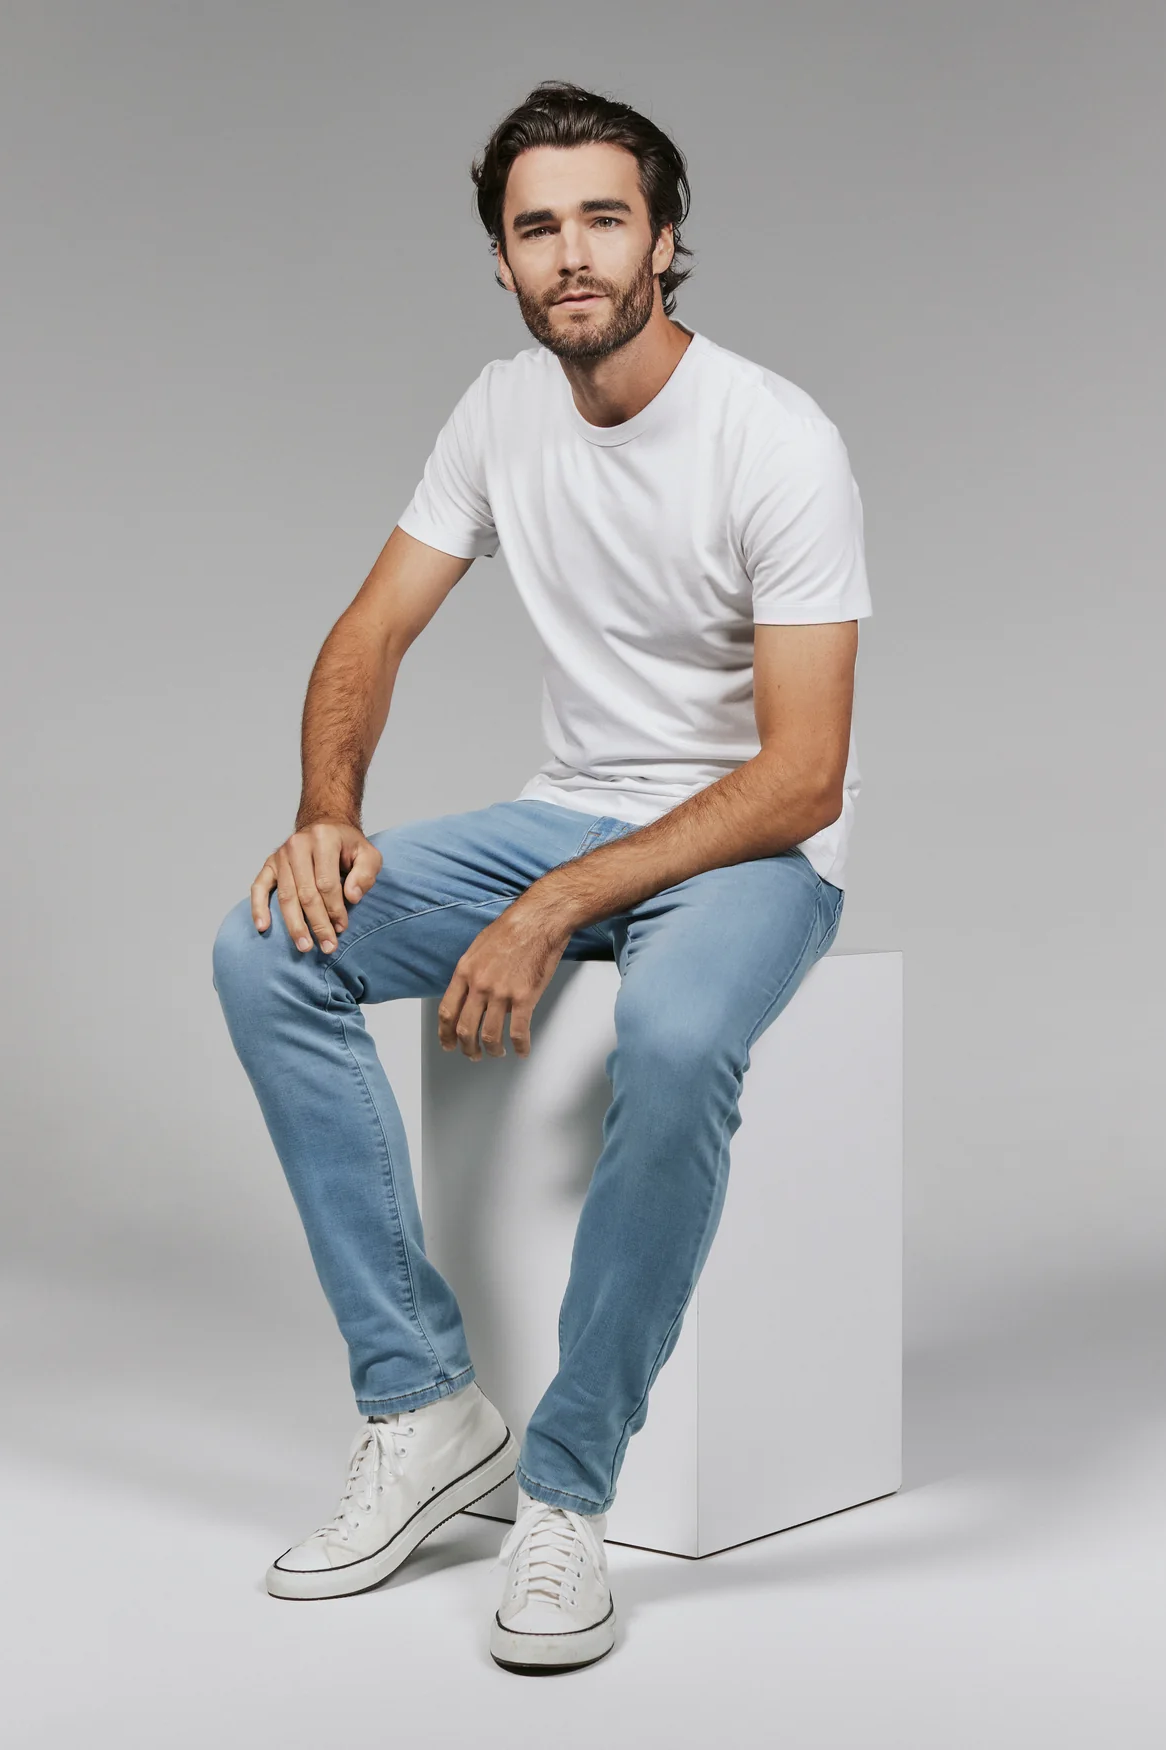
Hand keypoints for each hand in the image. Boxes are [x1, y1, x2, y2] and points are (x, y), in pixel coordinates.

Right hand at [252, 820, 382, 953]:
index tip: (342, 928)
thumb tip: (352, 897)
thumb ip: (366, 874)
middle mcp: (298, 844)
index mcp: (323, 839)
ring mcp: (281, 854)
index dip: (335, 909)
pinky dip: (258, 908)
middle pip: (306, 893)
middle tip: (327, 946)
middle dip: (317, 923)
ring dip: (295, 925)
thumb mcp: (368, 854)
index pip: (327, 883)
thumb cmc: (347, 846)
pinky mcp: (269, 863)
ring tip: (304, 946)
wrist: (325, 826)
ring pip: (286, 896)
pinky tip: (263, 927)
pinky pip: (259, 887)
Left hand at [437, 897, 568, 1059]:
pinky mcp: (524, 997)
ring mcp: (501, 993)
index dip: (445, 1033)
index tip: (448, 1043)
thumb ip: (470, 973)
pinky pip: (518, 1031)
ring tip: (496, 1053)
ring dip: (492, 1050)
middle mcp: (479, 985)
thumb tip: (469, 993)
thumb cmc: (512, 929)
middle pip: (465, 1028)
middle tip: (472, 1054)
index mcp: (465, 972)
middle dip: (467, 1047)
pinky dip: (520, 1046)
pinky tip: (522, 1050)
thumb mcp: (478, 947)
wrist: (538, 920)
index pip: (447, 1011)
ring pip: (489, 1035)